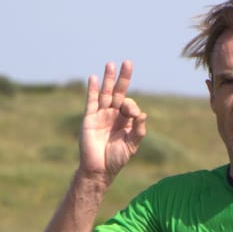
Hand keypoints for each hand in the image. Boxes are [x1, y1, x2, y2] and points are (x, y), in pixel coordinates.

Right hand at [77, 60, 146, 180]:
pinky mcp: (89, 118)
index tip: (131, 114)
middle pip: (119, 92)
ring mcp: (100, 115)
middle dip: (123, 78)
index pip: (129, 104)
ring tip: (110, 64)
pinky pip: (91, 101)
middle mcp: (113, 114)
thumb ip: (138, 130)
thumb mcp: (131, 145)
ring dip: (108, 79)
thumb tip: (143, 113)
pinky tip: (93, 78)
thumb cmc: (116, 159)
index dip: (131, 105)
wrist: (98, 169)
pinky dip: (91, 90)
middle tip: (128, 62)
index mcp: (125, 120)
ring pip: (105, 93)